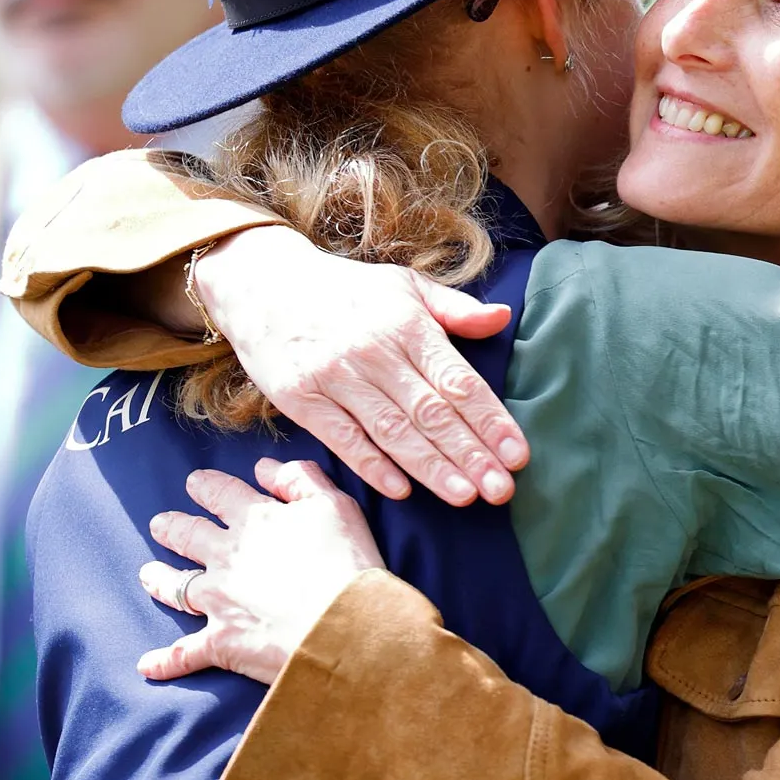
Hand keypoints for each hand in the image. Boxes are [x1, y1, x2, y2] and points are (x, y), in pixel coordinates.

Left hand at [138, 458, 385, 683]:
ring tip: (149, 575)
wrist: (346, 627)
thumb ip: (300, 479)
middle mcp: (227, 556)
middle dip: (172, 527)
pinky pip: (185, 653)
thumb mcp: (336, 505)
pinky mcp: (221, 641)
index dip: (205, 486)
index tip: (195, 484)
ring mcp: (219, 599)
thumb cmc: (348, 564)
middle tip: (161, 525)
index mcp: (254, 519)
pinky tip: (149, 666)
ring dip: (160, 580)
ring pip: (176, 587)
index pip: (219, 493)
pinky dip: (166, 661)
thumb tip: (264, 468)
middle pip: (187, 535)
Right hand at [193, 228, 528, 506]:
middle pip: (431, 412)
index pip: (458, 380)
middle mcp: (374, 351)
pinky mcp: (301, 399)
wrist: (261, 282)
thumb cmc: (345, 291)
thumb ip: (453, 308)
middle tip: (502, 491)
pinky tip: (402, 491)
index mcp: (406, 324)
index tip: (518, 455)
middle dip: (471, 455)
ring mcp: (335, 376)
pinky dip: (372, 466)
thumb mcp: (402, 286)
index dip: (491, 420)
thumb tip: (502, 318)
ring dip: (431, 468)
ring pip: (392, 431)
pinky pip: (343, 439)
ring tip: (465, 497)